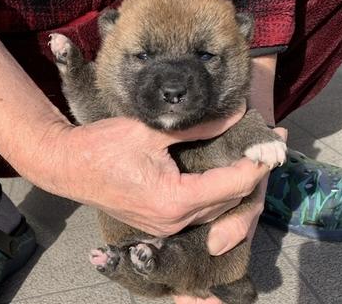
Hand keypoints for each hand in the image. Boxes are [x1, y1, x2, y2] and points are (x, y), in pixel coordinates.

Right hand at [36, 103, 270, 236]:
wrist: (68, 166)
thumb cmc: (102, 148)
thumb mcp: (150, 130)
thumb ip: (197, 126)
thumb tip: (232, 115)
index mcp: (174, 200)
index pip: (231, 184)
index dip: (256, 164)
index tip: (273, 144)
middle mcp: (174, 221)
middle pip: (229, 201)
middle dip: (251, 175)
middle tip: (267, 147)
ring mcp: (166, 227)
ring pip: (216, 209)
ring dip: (235, 185)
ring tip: (250, 157)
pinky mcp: (160, 223)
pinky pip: (199, 211)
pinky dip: (216, 192)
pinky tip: (223, 172)